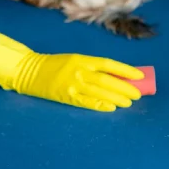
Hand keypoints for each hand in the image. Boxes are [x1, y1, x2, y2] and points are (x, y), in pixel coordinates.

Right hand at [0, 25, 143, 111]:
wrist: (28, 70)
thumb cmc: (54, 65)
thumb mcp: (74, 60)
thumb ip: (93, 67)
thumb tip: (116, 76)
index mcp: (82, 59)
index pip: (110, 65)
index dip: (126, 71)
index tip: (140, 76)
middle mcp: (79, 71)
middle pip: (108, 80)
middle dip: (125, 88)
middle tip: (138, 94)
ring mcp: (72, 84)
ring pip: (100, 92)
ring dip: (116, 98)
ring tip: (129, 102)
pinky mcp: (65, 96)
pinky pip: (86, 102)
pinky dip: (100, 105)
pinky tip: (111, 108)